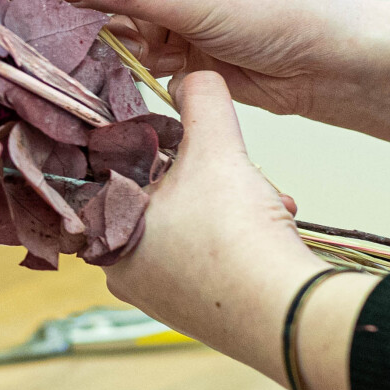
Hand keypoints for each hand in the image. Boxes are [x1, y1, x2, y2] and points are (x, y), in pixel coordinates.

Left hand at [99, 68, 330, 381]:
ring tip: (265, 201)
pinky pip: (214, 262)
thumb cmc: (233, 236)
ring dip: (233, 208)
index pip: (118, 175)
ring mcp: (161, 299)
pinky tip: (274, 230)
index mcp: (106, 234)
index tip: (186, 144)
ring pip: (193, 231)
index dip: (157, 152)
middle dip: (209, 181)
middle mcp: (125, 274)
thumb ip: (201, 101)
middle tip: (237, 174)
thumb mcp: (215, 149)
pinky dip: (243, 242)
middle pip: (163, 202)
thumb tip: (194, 73)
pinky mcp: (201, 315)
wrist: (283, 311)